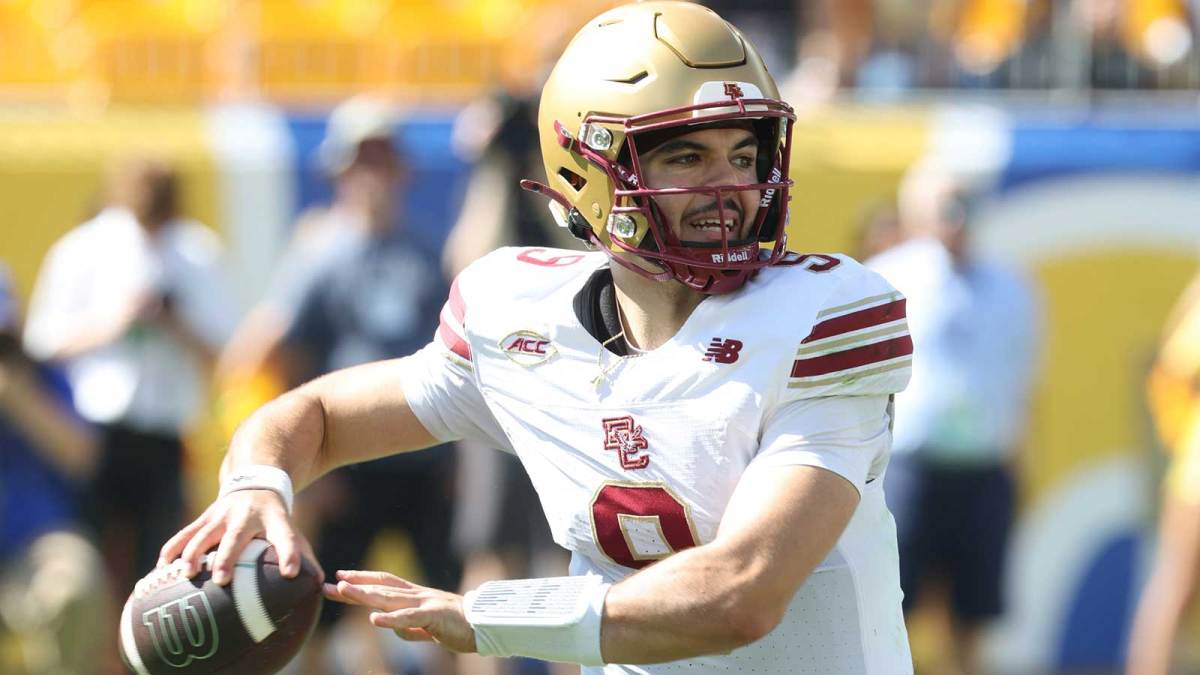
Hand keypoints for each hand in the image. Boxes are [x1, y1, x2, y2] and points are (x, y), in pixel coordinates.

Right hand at [157, 490, 321, 586]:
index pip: (285, 536)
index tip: (291, 573)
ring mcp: (221, 515)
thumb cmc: (274, 518)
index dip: (289, 553)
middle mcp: (246, 516)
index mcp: (274, 519)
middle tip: (222, 579)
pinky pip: (184, 534)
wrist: (254, 481)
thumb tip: (319, 584)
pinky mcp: (203, 518)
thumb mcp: (291, 527)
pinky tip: (160, 571)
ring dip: (193, 553)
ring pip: (204, 534)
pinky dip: (171, 550)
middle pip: (236, 537)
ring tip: (186, 574)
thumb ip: (303, 553)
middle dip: (228, 557)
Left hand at [324, 570, 475, 652]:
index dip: (362, 579)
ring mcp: (426, 603)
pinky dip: (391, 619)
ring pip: (390, 598)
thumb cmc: (459, 625)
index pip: (384, 583)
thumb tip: (393, 629)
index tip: (340, 578)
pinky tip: (375, 620)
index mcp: (416, 596)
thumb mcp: (428, 627)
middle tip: (328, 584)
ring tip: (343, 590)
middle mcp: (418, 595)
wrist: (487, 624)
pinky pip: (409, 618)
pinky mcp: (435, 616)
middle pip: (381, 587)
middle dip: (353, 586)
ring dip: (364, 594)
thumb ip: (411, 627)